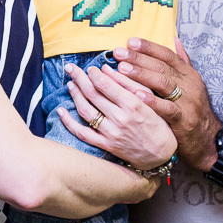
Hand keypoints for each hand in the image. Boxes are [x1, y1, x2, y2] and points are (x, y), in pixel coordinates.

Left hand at [57, 63, 176, 169]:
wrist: (161, 154)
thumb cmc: (158, 123)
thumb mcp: (149, 99)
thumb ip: (129, 82)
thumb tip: (107, 69)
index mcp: (133, 104)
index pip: (106, 85)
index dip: (94, 74)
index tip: (90, 68)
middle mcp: (120, 118)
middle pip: (93, 95)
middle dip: (79, 78)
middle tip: (71, 69)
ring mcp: (111, 133)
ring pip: (86, 111)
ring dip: (75, 95)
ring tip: (70, 84)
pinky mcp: (106, 145)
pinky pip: (82, 133)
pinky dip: (69, 122)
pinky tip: (61, 111)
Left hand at [111, 38, 222, 171]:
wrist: (207, 138)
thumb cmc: (194, 108)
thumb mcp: (191, 83)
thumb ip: (183, 61)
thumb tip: (175, 39)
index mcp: (189, 74)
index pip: (167, 55)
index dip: (149, 47)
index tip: (130, 41)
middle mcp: (190, 84)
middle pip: (162, 66)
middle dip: (139, 58)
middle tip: (119, 53)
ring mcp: (188, 101)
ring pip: (164, 83)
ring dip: (141, 75)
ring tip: (122, 69)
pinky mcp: (184, 119)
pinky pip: (168, 108)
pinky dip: (153, 101)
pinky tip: (137, 95)